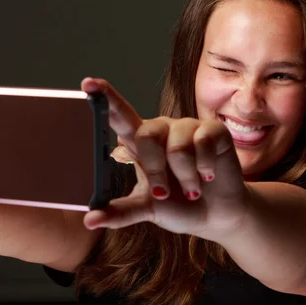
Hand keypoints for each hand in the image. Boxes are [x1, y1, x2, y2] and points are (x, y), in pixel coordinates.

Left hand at [80, 77, 248, 238]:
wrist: (216, 215)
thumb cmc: (179, 207)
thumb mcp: (147, 210)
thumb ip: (120, 212)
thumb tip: (90, 221)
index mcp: (141, 143)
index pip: (119, 116)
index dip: (105, 98)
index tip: (88, 83)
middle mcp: (163, 130)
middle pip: (146, 135)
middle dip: (155, 171)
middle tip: (164, 193)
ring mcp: (189, 127)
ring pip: (177, 147)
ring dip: (185, 176)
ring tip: (193, 188)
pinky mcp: (213, 130)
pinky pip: (203, 143)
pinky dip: (205, 167)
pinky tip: (209, 174)